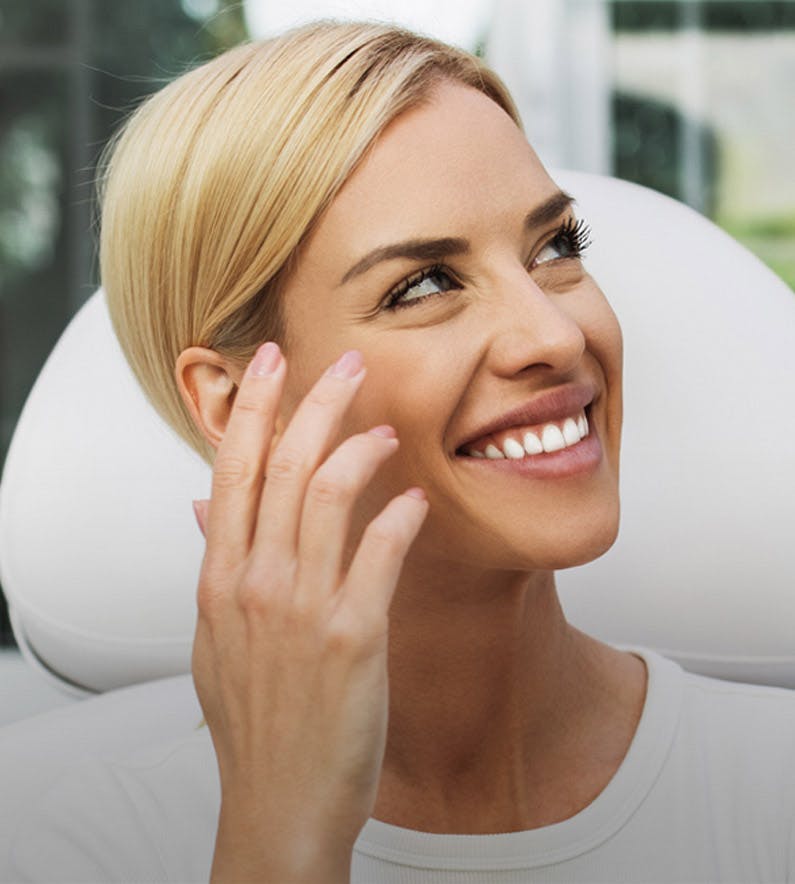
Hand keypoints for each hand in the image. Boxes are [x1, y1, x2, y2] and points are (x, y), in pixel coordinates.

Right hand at [190, 343, 427, 882]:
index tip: (270, 360)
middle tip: (346, 362)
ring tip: (387, 431)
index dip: (252, 407)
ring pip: (329, 495)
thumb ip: (216, 564)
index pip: (232, 469)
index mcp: (220, 578)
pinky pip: (380, 554)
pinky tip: (416, 501)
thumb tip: (204, 504)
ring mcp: (301, 608)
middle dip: (315, 402)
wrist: (278, 801)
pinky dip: (400, 517)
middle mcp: (255, 582)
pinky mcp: (352, 637)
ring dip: (362, 448)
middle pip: (284, 465)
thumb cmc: (254, 718)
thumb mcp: (216, 638)